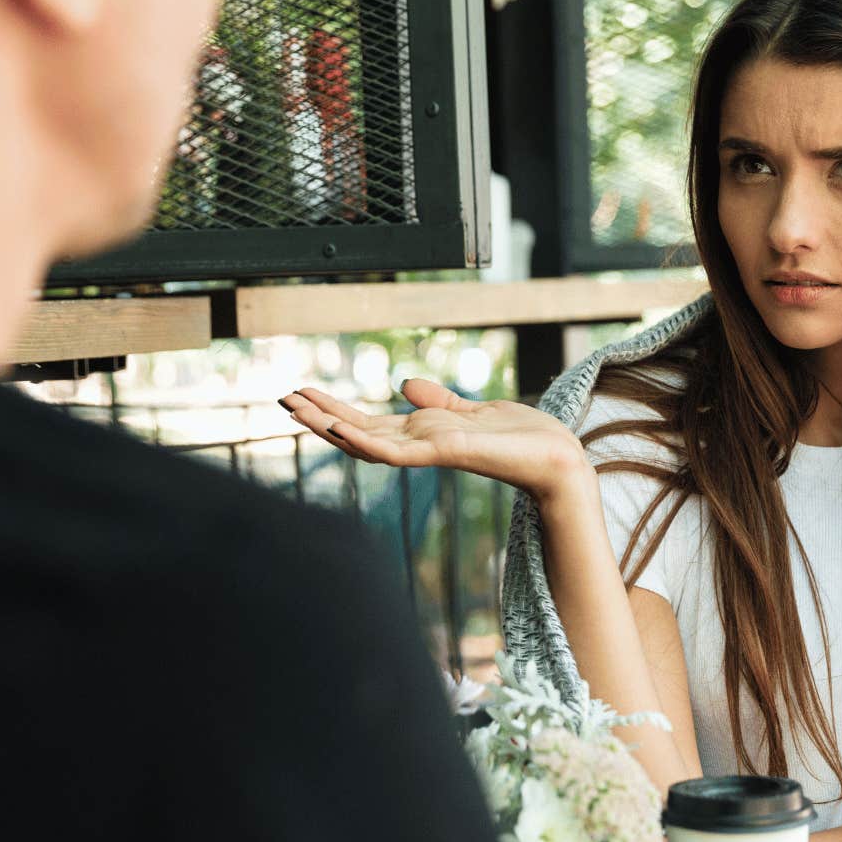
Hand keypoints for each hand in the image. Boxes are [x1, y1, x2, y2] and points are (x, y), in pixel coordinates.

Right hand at [281, 379, 588, 498]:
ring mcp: (429, 454)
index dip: (335, 409)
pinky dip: (365, 440)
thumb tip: (407, 384)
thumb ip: (439, 401)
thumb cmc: (523, 439)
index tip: (304, 392)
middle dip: (320, 416)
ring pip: (366, 442)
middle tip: (283, 398)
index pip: (368, 423)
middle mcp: (420, 447)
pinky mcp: (444, 454)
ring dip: (330, 426)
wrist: (558, 457)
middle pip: (358, 431)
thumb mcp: (472, 410)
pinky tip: (340, 429)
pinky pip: (396, 451)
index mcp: (424, 436)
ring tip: (297, 408)